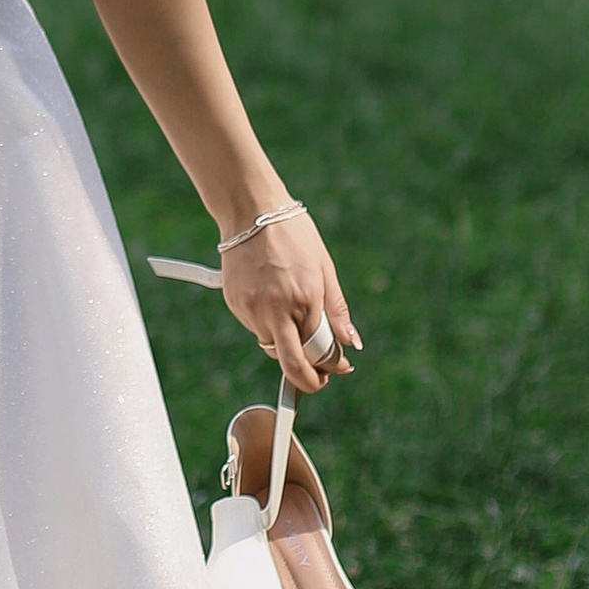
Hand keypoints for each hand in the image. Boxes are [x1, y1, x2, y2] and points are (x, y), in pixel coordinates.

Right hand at [220, 205, 359, 394]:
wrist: (251, 210)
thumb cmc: (294, 234)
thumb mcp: (324, 268)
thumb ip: (337, 311)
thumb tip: (353, 344)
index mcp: (304, 299)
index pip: (319, 353)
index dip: (331, 366)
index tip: (338, 367)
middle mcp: (275, 309)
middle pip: (291, 365)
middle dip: (306, 379)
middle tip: (318, 376)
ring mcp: (251, 308)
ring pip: (272, 346)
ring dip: (286, 343)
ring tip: (292, 312)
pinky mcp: (234, 304)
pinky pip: (255, 328)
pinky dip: (267, 324)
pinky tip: (272, 299)